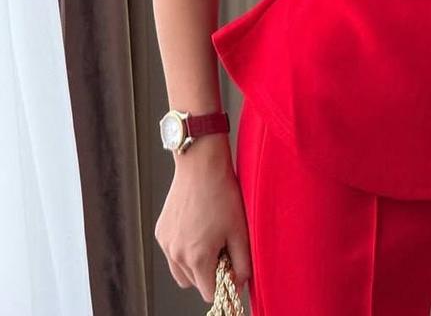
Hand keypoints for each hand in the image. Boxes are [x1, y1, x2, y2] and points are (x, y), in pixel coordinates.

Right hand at [154, 137, 251, 303]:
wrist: (200, 165)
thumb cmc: (221, 193)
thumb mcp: (240, 229)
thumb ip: (243, 263)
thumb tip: (240, 283)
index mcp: (197, 257)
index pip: (209, 293)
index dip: (224, 283)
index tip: (231, 267)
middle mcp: (177, 254)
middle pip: (195, 283)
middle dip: (209, 273)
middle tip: (222, 247)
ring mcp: (166, 244)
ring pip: (181, 272)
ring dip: (195, 265)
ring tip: (209, 239)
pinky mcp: (160, 232)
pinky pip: (172, 254)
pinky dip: (184, 250)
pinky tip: (197, 228)